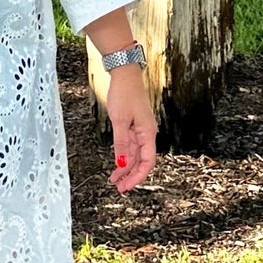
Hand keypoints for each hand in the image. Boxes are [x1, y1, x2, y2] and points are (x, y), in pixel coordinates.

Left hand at [105, 64, 157, 192]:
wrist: (124, 74)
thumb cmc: (124, 93)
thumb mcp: (120, 120)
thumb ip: (121, 143)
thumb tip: (122, 163)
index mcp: (148, 133)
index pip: (147, 162)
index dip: (138, 176)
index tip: (127, 186)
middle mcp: (147, 133)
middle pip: (141, 160)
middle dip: (130, 175)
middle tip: (119, 188)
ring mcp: (140, 130)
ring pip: (135, 154)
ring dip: (125, 167)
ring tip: (114, 179)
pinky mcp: (134, 125)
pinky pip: (130, 145)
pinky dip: (123, 155)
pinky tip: (117, 164)